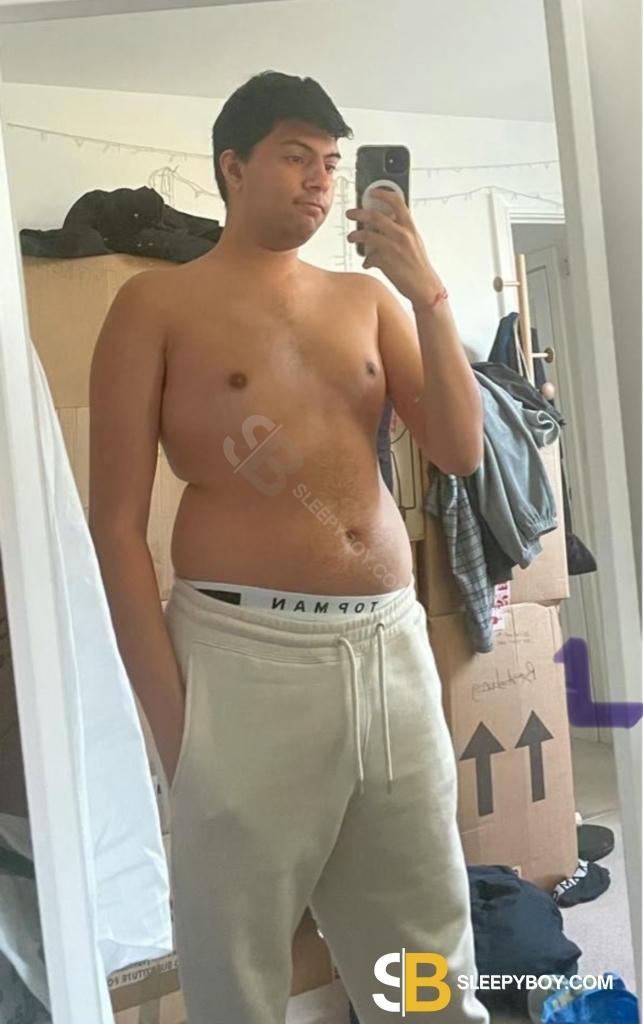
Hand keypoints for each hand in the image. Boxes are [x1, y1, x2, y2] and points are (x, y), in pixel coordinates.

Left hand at [346, 188, 443, 307]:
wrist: (424, 287)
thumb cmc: (419, 266)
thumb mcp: (415, 242)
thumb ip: (402, 230)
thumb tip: (388, 222)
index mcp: (410, 228)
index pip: (397, 202)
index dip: (383, 194)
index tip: (372, 192)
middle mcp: (402, 235)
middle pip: (375, 217)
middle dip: (359, 213)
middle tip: (350, 213)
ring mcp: (393, 248)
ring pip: (368, 235)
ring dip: (356, 235)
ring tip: (351, 237)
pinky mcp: (386, 262)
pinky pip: (369, 257)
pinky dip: (366, 260)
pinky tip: (367, 263)